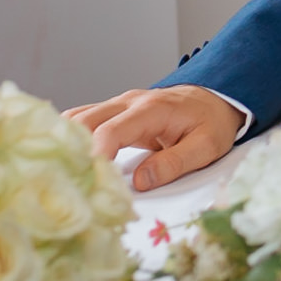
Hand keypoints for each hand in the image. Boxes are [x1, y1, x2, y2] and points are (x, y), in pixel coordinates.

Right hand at [66, 86, 241, 190]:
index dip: (95, 155)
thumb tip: (140, 181)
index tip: (88, 181)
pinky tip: (68, 160)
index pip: (110, 131)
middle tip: (68, 182)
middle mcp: (128, 103)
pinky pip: (83, 121)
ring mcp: (118, 106)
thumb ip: (174, 164)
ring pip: (77, 118)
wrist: (217, 99)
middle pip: (83, 121)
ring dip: (66, 143)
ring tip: (64, 174)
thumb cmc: (212, 122)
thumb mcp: (206, 147)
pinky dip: (72, 139)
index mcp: (150, 110)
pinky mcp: (115, 114)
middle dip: (71, 150)